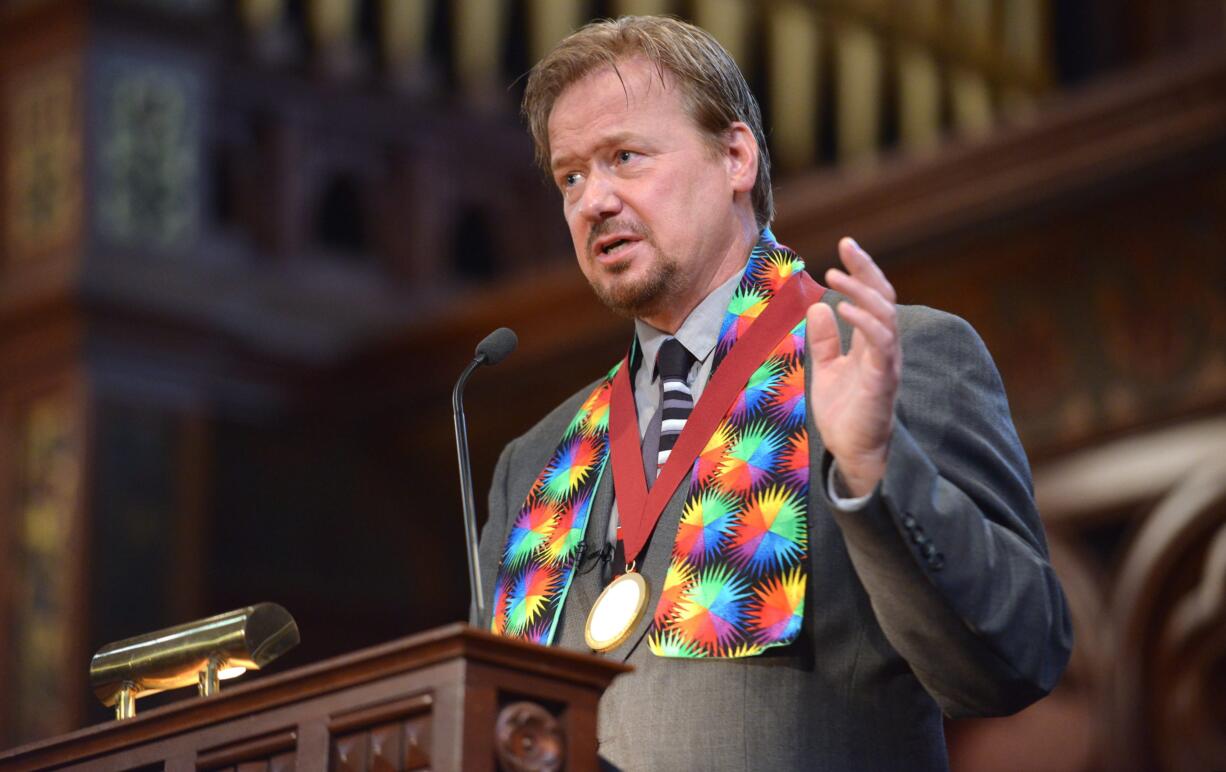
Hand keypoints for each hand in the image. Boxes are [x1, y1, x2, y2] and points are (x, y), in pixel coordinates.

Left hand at [806, 237, 900, 496]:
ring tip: (835, 276)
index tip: (846, 244)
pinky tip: (845, 309)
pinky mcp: (883, 379)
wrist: (852, 453)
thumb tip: (818, 307)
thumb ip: (824, 341)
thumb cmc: (844, 414)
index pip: (873, 296)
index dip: (862, 270)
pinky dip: (865, 322)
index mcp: (871, 342)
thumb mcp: (826, 369)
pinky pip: (881, 343)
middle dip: (866, 269)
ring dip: (860, 292)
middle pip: (884, 296)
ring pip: (885, 315)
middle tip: (846, 246)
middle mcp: (884, 347)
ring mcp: (887, 362)